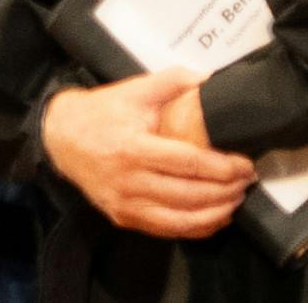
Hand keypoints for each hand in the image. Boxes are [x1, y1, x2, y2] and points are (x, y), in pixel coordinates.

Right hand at [41, 69, 254, 239]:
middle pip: (190, 195)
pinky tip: (213, 218)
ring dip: (216, 213)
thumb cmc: (100, 113)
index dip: (223, 167)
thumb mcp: (133, 90)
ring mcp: (125, 204)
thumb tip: (208, 78)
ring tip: (236, 201)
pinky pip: (166, 229)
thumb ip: (172, 82)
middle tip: (247, 182)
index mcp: (133, 148)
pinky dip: (195, 228)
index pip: (189, 163)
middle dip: (226, 191)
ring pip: (181, 219)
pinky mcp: (123, 217)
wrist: (60, 137)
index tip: (245, 165)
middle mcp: (129, 181)